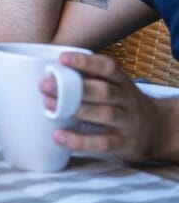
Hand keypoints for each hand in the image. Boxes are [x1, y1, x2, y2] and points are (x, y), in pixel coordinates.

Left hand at [42, 52, 163, 161]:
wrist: (158, 130)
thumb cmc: (122, 104)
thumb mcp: (114, 87)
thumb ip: (89, 80)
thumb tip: (50, 73)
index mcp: (122, 82)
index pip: (108, 67)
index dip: (86, 62)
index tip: (62, 58)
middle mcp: (127, 100)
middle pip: (104, 91)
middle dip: (73, 88)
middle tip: (44, 85)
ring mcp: (128, 122)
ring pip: (105, 114)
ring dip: (75, 110)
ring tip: (49, 107)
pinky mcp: (125, 144)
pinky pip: (102, 143)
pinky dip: (79, 141)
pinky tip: (59, 136)